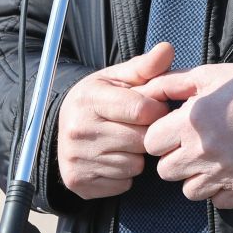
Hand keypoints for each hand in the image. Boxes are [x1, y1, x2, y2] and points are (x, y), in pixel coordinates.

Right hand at [55, 41, 175, 199]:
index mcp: (89, 98)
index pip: (142, 109)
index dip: (155, 110)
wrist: (64, 128)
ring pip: (134, 165)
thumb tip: (167, 48)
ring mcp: (76, 158)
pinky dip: (123, 174)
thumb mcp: (117, 79)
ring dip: (135, 156)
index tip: (151, 109)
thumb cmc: (99, 100)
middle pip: (141, 140)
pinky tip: (111, 159)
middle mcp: (78, 129)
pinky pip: (123, 183)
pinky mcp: (79, 182)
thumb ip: (145, 67)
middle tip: (134, 127)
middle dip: (145, 134)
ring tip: (121, 142)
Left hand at [137, 63, 232, 209]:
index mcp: (190, 122)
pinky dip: (220, 190)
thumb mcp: (209, 75)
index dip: (161, 137)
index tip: (174, 131)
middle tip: (191, 146)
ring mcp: (224, 174)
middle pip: (165, 172)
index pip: (151, 144)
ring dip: (195, 178)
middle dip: (174, 159)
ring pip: (189, 191)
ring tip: (210, 159)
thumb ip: (173, 82)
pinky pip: (218, 201)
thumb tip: (147, 91)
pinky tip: (229, 171)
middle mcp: (203, 152)